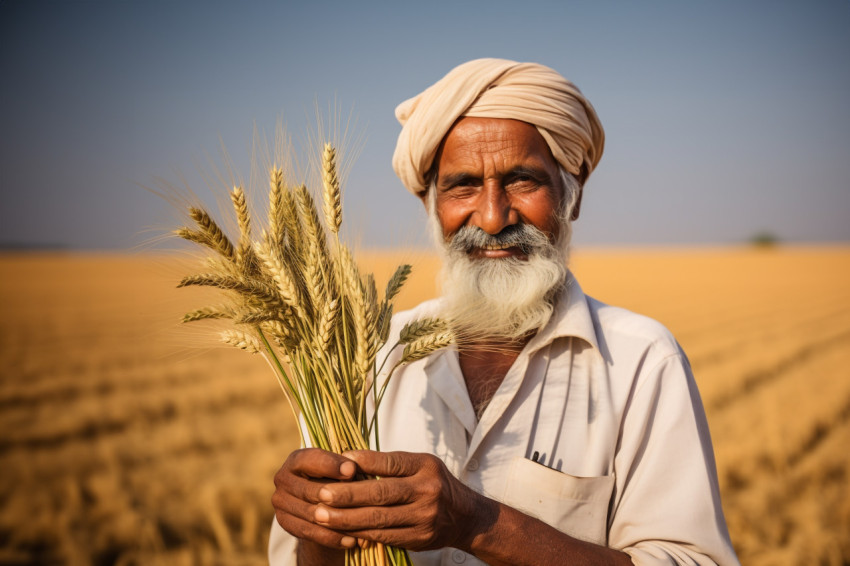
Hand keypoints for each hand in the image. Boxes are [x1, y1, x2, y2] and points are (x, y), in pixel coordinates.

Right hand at [271, 448, 359, 550]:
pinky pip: (308, 533)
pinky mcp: (284, 522)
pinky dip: (331, 538)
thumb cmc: (334, 477)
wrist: (318, 500)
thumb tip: (352, 471)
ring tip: (362, 527)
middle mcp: (283, 478)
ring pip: (311, 514)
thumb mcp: (339, 467)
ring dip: (337, 522)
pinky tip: (351, 541)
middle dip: (335, 496)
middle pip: (310, 490)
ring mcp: (280, 501)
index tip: (352, 470)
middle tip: (360, 504)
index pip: (311, 459)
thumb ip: (346, 466)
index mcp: (296, 459)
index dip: (332, 464)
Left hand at [312, 450, 494, 551]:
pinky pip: (384, 537)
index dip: (363, 463)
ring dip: (346, 519)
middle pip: (380, 493)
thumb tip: (348, 459)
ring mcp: (424, 518)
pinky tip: (341, 530)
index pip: (390, 463)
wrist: (464, 517)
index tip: (338, 462)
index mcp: (425, 466)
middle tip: (320, 495)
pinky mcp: (418, 539)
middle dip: (346, 495)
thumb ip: (389, 464)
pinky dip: (360, 533)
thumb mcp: (420, 465)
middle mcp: (427, 491)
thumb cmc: (433, 483)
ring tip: (322, 516)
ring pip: (378, 519)